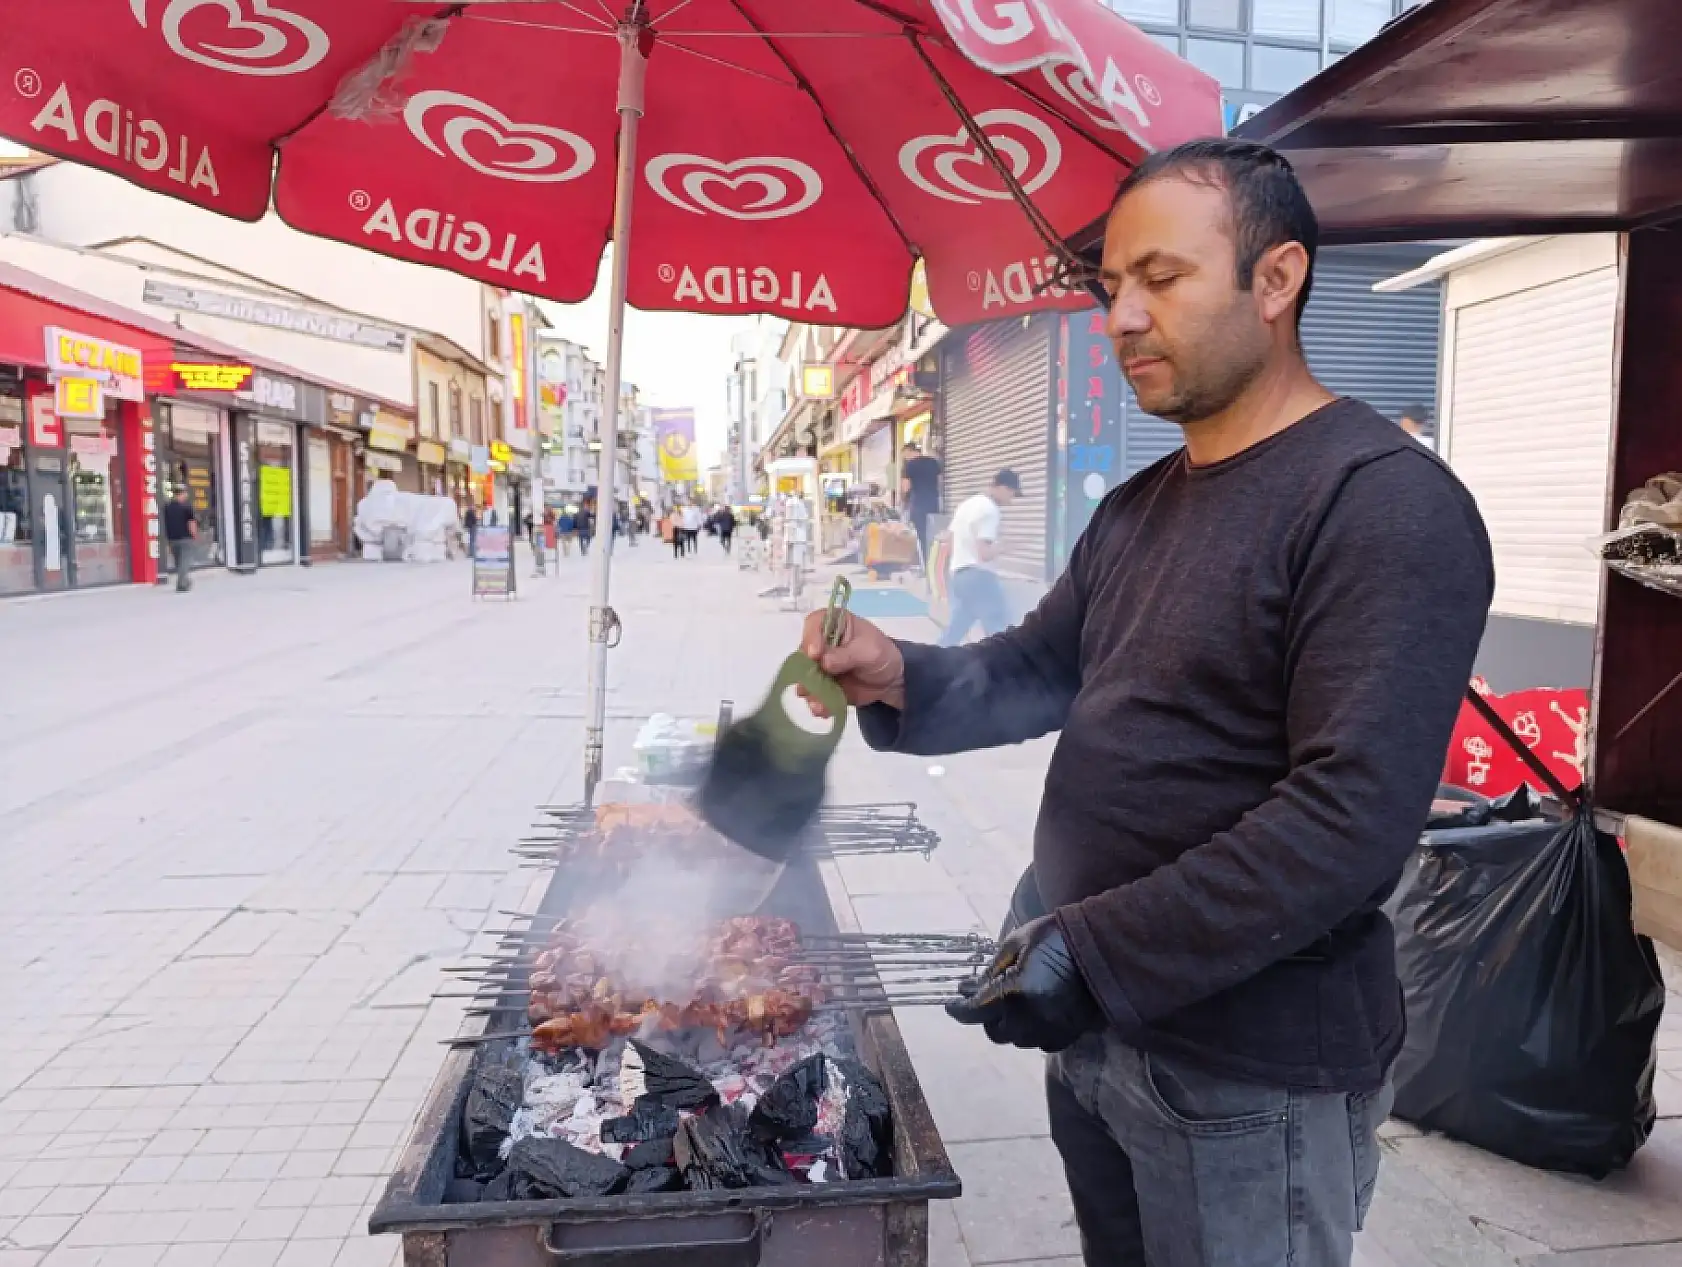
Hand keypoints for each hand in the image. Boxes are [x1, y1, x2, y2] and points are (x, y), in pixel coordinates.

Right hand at [799, 609, 905, 714]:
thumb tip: (824, 662)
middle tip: (810, 685)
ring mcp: (819, 665)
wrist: (891, 679)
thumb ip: (846, 655)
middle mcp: (821, 643)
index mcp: (833, 623)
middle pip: (803, 653)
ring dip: (809, 691)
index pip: (814, 623)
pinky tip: (824, 710)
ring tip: (819, 704)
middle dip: (805, 671)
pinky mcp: (821, 685)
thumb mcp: (868, 651)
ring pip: (805, 677)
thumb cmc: (881, 654)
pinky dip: (817, 703)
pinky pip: (814, 695)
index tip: (814, 655)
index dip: (810, 637)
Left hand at [945, 914, 1101, 1052]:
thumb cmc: (1055, 937)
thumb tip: (971, 989)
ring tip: (1015, 1003)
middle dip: (988, 1016)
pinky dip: (1032, 1029)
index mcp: (1012, 995)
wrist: (1102, 947)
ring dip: (1011, 1023)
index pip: (974, 1012)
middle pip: (995, 1031)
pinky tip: (1036, 1011)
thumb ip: (992, 970)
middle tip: (990, 997)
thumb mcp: (1016, 943)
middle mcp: (1028, 1020)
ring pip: (1017, 1039)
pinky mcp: (1067, 1035)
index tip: (951, 1004)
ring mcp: (1049, 1031)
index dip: (958, 1009)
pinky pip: (1040, 1041)